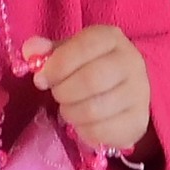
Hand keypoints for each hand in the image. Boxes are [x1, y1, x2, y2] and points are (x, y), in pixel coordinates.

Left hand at [18, 24, 154, 153]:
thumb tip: (30, 50)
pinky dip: (83, 131)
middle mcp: (131, 62)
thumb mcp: (69, 52)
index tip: (40, 79)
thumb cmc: (90, 66)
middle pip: (91, 80)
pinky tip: (82, 123)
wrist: (125, 90)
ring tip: (68, 109)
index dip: (57, 65)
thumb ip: (47, 51)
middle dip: (63, 92)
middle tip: (56, 95)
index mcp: (111, 38)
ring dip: (71, 113)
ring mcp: (139, 93)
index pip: (84, 46)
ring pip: (95, 109)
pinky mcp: (138, 121)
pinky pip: (102, 132)